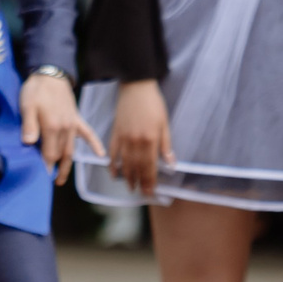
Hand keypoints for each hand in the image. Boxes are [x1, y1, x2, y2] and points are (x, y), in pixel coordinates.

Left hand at [19, 72, 101, 183]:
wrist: (50, 73)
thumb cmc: (35, 90)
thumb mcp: (26, 106)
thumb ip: (29, 125)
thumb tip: (29, 143)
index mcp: (52, 127)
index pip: (49, 154)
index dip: (45, 166)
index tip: (40, 177)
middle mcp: (65, 129)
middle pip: (61, 154)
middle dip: (55, 168)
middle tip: (49, 181)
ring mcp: (73, 125)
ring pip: (71, 149)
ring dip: (67, 164)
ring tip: (61, 178)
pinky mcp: (77, 119)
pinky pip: (89, 134)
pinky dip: (95, 145)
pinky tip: (102, 156)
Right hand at [108, 79, 171, 197]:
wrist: (136, 87)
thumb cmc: (153, 104)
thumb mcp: (165, 124)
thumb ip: (166, 145)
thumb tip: (170, 164)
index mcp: (150, 140)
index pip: (150, 166)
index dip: (150, 181)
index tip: (151, 192)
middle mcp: (135, 142)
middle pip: (137, 167)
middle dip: (140, 182)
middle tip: (142, 194)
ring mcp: (123, 138)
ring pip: (124, 162)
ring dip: (127, 177)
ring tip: (130, 187)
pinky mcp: (115, 133)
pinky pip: (113, 153)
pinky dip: (112, 164)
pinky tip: (114, 173)